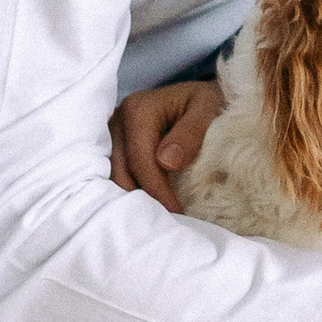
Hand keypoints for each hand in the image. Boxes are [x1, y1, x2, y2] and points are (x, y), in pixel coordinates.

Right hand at [108, 79, 224, 211]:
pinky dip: (133, 191)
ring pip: (116, 177)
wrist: (202, 98)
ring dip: (135, 198)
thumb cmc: (208, 103)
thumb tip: (166, 161)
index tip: (175, 212)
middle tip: (166, 222)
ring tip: (159, 216)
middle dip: (143, 198)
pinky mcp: (116, 148)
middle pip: (122, 172)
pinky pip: (119, 175)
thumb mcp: (208, 109)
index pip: (140, 160)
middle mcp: (118, 121)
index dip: (156, 189)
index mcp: (138, 110)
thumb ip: (190, 132)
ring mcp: (113, 136)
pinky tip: (150, 205)